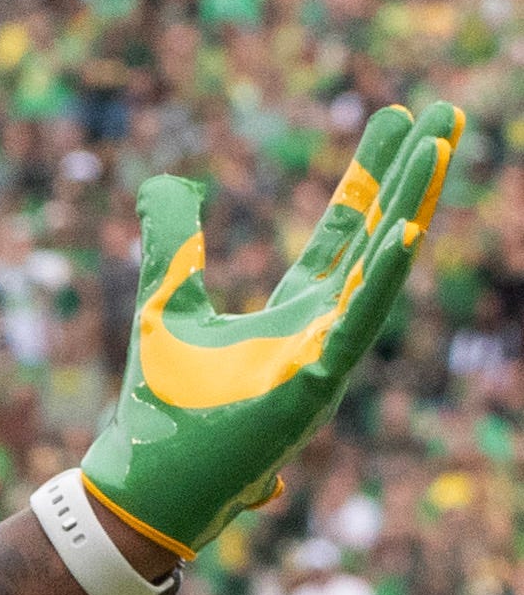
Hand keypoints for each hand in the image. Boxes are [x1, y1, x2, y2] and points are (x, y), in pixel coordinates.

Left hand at [81, 99, 456, 559]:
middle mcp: (322, 327)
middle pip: (377, 236)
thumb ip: (173, 240)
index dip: (370, 177)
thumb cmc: (160, 405)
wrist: (147, 482)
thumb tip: (166, 182)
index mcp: (294, 312)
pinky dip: (381, 278)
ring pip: (380, 268)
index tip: (397, 120)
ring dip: (410, 206)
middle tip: (447, 113)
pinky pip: (358, 322)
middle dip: (411, 176)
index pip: (343, 232)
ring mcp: (327, 354)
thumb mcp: (166, 299)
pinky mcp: (317, 384)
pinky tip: (407, 231)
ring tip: (440, 146)